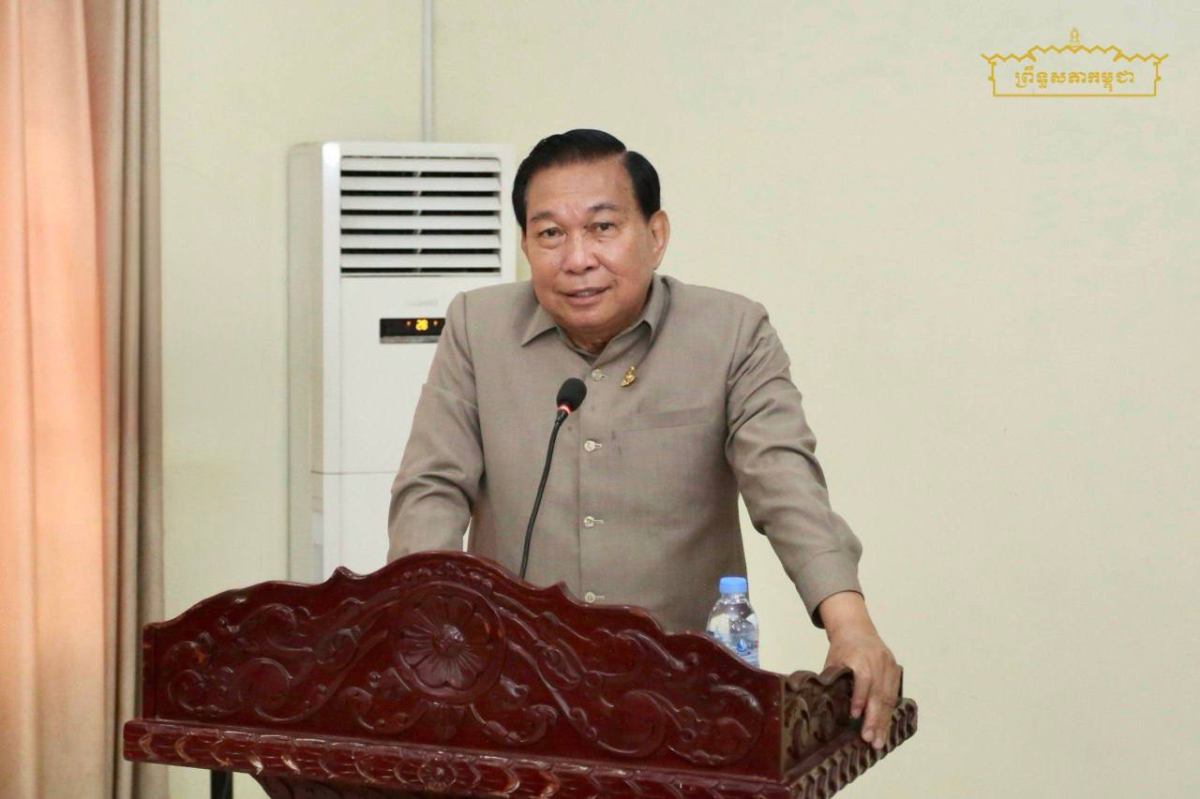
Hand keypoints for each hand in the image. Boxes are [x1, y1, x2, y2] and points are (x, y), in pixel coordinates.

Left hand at [818, 592, 900, 749]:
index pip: (863, 679)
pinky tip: (885, 728)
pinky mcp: (895, 670)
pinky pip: (894, 695)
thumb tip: (820, 707)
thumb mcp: (832, 661)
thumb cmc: (841, 648)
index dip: (859, 697)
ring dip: (884, 722)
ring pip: (889, 698)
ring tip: (879, 741)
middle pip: (878, 693)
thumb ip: (831, 680)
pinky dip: (889, 713)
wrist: (857, 628)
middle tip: (870, 740)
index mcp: (860, 657)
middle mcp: (877, 661)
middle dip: (874, 719)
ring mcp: (889, 665)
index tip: (854, 716)